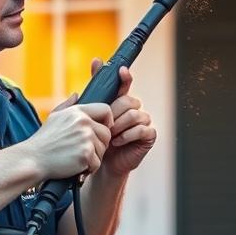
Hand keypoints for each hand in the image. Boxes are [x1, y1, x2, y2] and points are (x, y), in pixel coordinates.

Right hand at [26, 96, 112, 180]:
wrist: (32, 159)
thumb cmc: (43, 141)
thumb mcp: (53, 117)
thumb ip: (67, 105)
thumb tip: (77, 95)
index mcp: (77, 112)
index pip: (105, 110)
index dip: (108, 120)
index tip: (103, 129)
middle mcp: (83, 122)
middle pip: (107, 133)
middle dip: (99, 144)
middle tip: (84, 151)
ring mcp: (85, 138)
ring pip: (103, 149)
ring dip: (94, 157)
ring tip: (76, 158)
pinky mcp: (86, 154)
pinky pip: (97, 163)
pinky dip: (88, 168)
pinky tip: (75, 166)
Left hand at [91, 58, 156, 177]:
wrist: (102, 164)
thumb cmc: (96, 140)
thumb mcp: (89, 118)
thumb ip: (89, 98)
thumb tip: (87, 75)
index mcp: (120, 102)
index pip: (125, 84)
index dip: (125, 76)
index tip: (121, 70)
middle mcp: (134, 109)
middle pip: (128, 101)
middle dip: (114, 113)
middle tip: (104, 125)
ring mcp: (143, 122)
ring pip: (134, 114)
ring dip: (119, 125)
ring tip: (109, 135)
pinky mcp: (149, 136)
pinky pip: (141, 129)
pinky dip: (127, 135)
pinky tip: (117, 142)